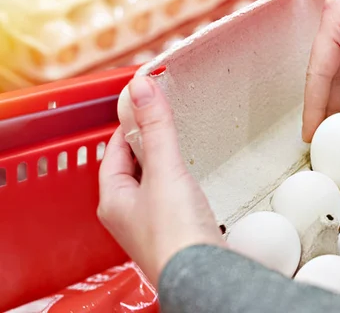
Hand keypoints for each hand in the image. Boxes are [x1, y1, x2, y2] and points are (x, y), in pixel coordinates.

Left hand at [98, 76, 224, 284]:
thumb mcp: (164, 170)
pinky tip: (190, 180)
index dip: (126, 126)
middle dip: (145, 143)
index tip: (141, 107)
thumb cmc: (176, 235)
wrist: (204, 274)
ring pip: (150, 183)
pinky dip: (177, 181)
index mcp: (114, 199)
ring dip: (161, 163)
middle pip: (130, 167)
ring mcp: (150, 225)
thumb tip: (140, 88)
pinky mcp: (174, 231)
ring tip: (176, 146)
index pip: (113, 152)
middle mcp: (128, 214)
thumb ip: (155, 128)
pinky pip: (168, 197)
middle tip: (161, 122)